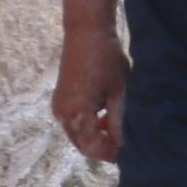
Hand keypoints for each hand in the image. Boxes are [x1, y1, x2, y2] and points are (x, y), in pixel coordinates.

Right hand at [53, 24, 128, 164]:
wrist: (86, 33)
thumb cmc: (106, 60)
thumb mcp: (119, 93)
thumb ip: (118, 121)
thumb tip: (122, 144)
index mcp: (76, 113)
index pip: (91, 147)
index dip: (109, 153)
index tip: (128, 153)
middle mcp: (62, 114)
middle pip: (82, 144)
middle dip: (103, 146)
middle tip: (125, 142)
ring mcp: (58, 106)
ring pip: (78, 134)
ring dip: (96, 136)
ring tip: (116, 127)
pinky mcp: (60, 99)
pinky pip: (74, 122)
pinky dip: (89, 125)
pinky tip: (105, 116)